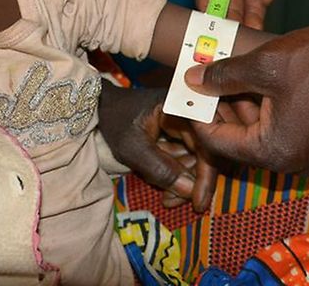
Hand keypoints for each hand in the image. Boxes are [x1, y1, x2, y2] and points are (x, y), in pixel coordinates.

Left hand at [97, 80, 219, 211]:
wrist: (101, 106)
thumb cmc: (115, 119)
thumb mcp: (133, 147)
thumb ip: (160, 169)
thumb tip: (190, 191)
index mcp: (184, 105)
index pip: (206, 144)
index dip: (205, 176)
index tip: (198, 202)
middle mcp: (193, 110)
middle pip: (206, 152)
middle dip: (191, 181)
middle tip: (172, 201)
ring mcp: (188, 121)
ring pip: (198, 157)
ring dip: (184, 180)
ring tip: (166, 196)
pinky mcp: (182, 130)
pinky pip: (188, 155)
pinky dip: (178, 172)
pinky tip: (165, 185)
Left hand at [186, 24, 308, 173]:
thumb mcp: (267, 65)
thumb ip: (225, 76)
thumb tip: (191, 80)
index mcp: (273, 153)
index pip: (216, 141)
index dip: (196, 110)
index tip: (183, 84)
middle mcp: (292, 161)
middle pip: (238, 136)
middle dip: (218, 102)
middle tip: (202, 69)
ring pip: (261, 126)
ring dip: (242, 98)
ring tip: (228, 63)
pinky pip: (284, 121)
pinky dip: (268, 100)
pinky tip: (260, 71)